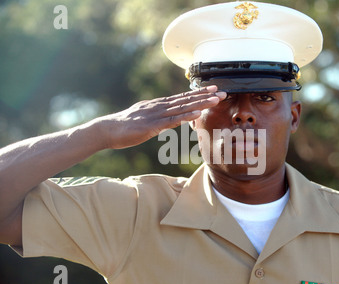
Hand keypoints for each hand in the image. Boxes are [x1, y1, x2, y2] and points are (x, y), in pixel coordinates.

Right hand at [98, 86, 225, 148]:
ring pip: (182, 108)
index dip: (198, 93)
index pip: (182, 98)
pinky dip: (185, 116)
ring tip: (215, 100)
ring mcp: (155, 115)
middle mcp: (159, 106)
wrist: (107, 130)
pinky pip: (171, 121)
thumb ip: (159, 117)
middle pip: (186, 100)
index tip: (213, 90)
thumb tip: (171, 119)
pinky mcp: (151, 126)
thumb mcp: (145, 119)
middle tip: (222, 92)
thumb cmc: (125, 127)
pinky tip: (197, 114)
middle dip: (205, 96)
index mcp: (158, 105)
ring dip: (200, 103)